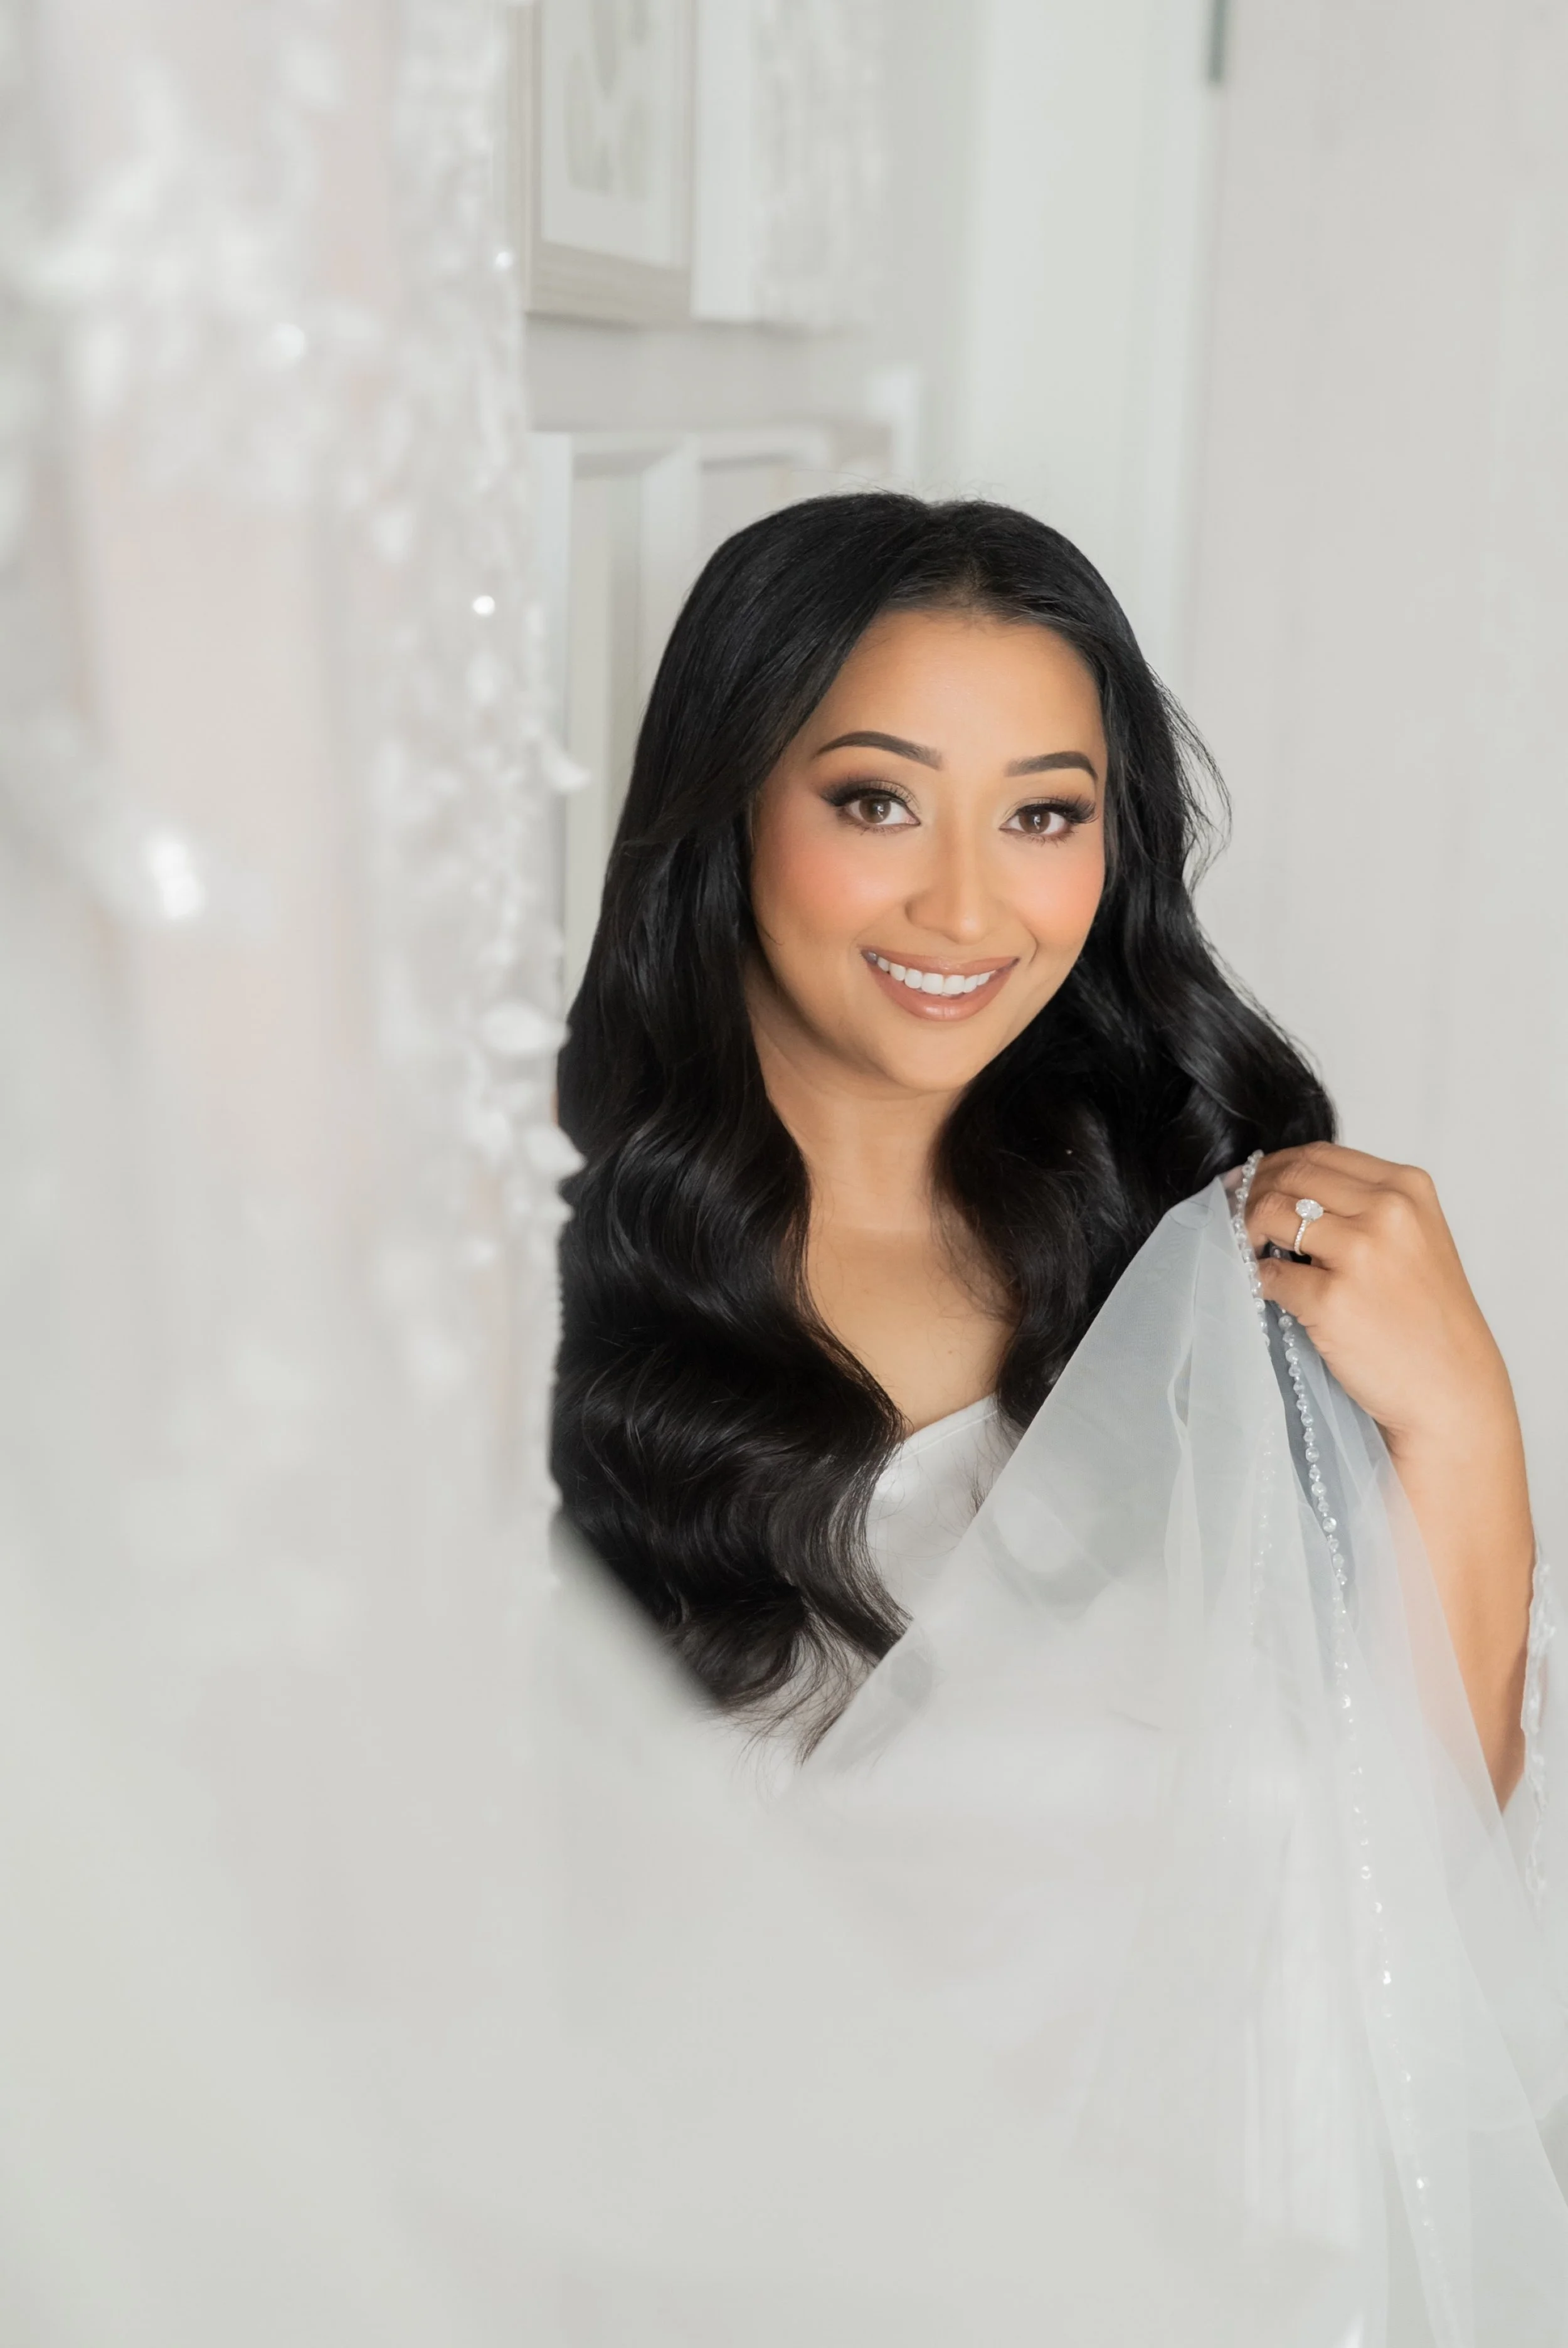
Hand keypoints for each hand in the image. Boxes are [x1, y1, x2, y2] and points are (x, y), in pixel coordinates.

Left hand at [1243, 1143, 1508, 1449]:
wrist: (1452, 1389)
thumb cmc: (1428, 1320)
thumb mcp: (1414, 1239)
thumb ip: (1362, 1206)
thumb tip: (1283, 1189)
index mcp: (1407, 1188)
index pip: (1318, 1155)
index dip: (1273, 1168)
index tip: (1247, 1184)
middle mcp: (1387, 1212)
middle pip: (1290, 1179)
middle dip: (1251, 1195)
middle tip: (1232, 1216)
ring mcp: (1361, 1254)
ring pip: (1271, 1216)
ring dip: (1247, 1232)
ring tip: (1249, 1252)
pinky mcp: (1332, 1300)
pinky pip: (1269, 1275)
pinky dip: (1257, 1279)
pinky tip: (1264, 1288)